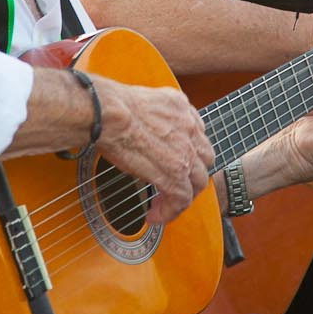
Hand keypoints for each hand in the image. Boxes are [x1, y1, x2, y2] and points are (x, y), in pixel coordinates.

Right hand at [92, 79, 212, 226]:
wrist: (108, 113)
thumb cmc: (111, 104)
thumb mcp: (142, 98)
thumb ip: (151, 111)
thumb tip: (137, 122)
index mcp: (180, 106)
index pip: (195, 132)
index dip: (187, 150)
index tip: (174, 160)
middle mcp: (188, 127)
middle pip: (204, 159)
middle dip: (191, 175)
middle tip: (173, 185)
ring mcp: (185, 151)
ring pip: (198, 181)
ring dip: (183, 196)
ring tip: (163, 205)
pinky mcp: (175, 172)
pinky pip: (181, 198)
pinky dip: (170, 211)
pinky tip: (154, 215)